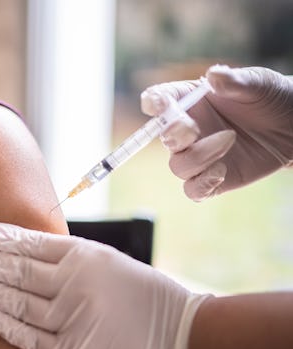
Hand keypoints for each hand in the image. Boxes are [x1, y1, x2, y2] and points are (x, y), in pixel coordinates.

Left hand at [0, 221, 209, 348]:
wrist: (179, 330)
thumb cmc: (141, 291)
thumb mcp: (104, 260)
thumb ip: (65, 256)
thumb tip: (23, 250)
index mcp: (82, 255)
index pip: (26, 242)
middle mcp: (72, 283)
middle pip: (13, 269)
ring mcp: (71, 318)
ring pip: (14, 301)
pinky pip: (29, 336)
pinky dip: (5, 324)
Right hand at [140, 65, 292, 200]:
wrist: (292, 125)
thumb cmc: (269, 98)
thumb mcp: (257, 83)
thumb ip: (234, 81)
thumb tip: (214, 75)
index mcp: (188, 101)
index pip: (158, 101)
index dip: (153, 103)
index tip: (158, 105)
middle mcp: (187, 130)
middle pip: (163, 137)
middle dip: (173, 134)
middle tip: (192, 127)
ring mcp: (197, 156)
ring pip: (178, 166)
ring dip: (198, 157)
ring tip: (229, 140)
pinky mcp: (211, 179)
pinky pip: (193, 190)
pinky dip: (202, 184)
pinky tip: (221, 172)